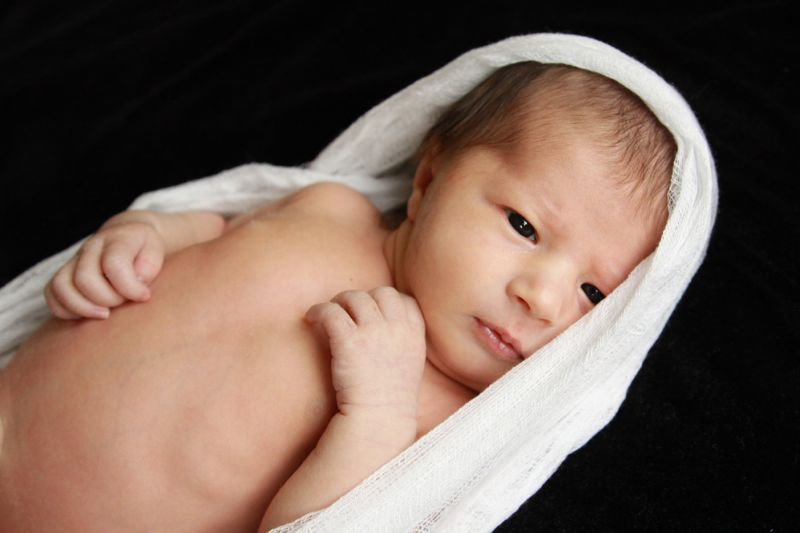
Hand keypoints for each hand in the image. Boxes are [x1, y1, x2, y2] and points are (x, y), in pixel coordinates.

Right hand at [45, 219, 165, 318]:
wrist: (130, 237)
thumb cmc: (146, 251)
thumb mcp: (157, 253)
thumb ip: (148, 266)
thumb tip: (134, 282)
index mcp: (117, 238)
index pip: (114, 264)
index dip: (129, 287)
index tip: (144, 296)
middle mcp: (91, 247)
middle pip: (85, 279)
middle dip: (108, 299)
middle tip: (124, 303)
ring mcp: (74, 260)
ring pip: (62, 286)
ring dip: (83, 308)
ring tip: (105, 314)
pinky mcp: (64, 274)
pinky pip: (52, 293)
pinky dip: (65, 309)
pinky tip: (87, 314)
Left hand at [306, 287, 425, 420]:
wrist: (378, 419)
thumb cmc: (391, 398)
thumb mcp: (411, 364)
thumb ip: (402, 340)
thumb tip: (383, 324)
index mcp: (414, 334)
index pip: (404, 300)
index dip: (386, 301)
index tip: (373, 310)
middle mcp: (396, 328)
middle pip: (379, 293)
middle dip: (362, 298)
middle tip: (346, 310)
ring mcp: (373, 332)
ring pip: (353, 297)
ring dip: (339, 302)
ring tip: (328, 315)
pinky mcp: (348, 342)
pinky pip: (330, 312)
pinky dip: (318, 311)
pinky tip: (311, 319)